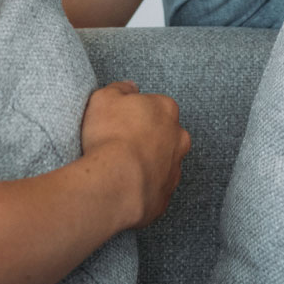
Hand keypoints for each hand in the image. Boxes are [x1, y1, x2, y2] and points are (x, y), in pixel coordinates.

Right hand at [80, 81, 190, 229]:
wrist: (116, 182)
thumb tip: (129, 87)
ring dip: (147, 163)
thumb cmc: (111, 136)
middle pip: (164, 134)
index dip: (136, 113)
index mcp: (167, 109)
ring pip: (162, 162)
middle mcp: (179, 138)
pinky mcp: (166, 196)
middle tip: (121, 143)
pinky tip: (124, 186)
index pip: (156, 106)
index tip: (120, 121)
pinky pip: (155, 187)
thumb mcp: (104, 98)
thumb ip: (120, 88)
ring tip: (120, 167)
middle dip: (147, 137)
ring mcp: (175, 169)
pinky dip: (143, 186)